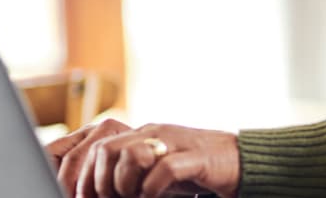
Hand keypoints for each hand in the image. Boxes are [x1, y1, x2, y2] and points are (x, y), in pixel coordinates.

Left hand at [48, 119, 240, 197]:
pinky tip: (154, 197)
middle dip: (101, 182)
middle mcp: (154, 133)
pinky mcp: (194, 157)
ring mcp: (174, 142)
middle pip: (107, 149)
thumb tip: (98, 192)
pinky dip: (152, 189)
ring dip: (124, 184)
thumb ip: (131, 173)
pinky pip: (164, 170)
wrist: (240, 160)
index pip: (98, 147)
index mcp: (142, 135)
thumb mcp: (156, 168)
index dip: (85, 177)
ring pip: (130, 156)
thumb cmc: (195, 169)